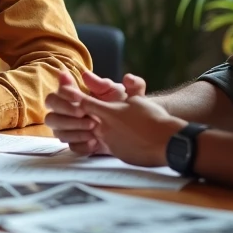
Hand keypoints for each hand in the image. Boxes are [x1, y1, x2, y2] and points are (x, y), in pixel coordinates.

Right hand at [45, 70, 143, 154]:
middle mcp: (64, 115)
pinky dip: (82, 144)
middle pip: (50, 116)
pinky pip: (71, 147)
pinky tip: (94, 141)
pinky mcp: (76, 145)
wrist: (130, 128)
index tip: (79, 97)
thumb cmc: (119, 105)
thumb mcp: (114, 92)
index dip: (64, 95)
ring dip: (75, 130)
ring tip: (93, 128)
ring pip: (58, 133)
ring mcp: (68, 132)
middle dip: (67, 114)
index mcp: (70, 99)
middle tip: (83, 113)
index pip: (55, 95)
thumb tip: (85, 75)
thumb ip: (100, 84)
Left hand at [72, 80, 186, 166]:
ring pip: (93, 136)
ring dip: (94, 131)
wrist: (166, 142)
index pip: (84, 103)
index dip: (74, 98)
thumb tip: (126, 78)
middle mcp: (104, 128)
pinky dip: (107, 143)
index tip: (66, 93)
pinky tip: (118, 139)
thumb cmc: (153, 117)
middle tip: (83, 115)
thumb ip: (128, 88)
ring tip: (107, 128)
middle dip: (80, 118)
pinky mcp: (116, 154)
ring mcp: (109, 143)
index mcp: (107, 112)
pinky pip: (105, 148)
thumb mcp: (138, 99)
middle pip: (84, 122)